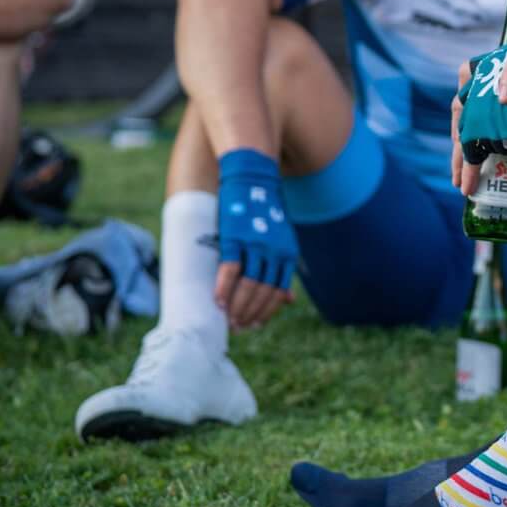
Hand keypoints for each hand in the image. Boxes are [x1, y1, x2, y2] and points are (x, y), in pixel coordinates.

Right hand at [213, 148, 298, 328]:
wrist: (252, 179)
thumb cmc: (263, 214)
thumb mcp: (281, 241)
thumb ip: (282, 270)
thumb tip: (289, 301)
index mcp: (288, 254)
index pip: (279, 293)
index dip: (266, 312)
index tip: (254, 324)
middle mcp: (276, 252)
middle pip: (263, 293)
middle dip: (249, 313)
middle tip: (237, 326)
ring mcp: (256, 245)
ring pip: (248, 285)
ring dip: (236, 306)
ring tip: (227, 318)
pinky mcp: (236, 237)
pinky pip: (230, 270)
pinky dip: (223, 289)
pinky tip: (217, 300)